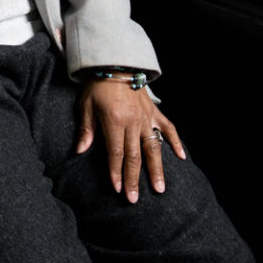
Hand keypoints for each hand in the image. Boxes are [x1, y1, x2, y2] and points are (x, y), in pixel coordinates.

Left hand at [76, 79, 185, 202]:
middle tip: (134, 199)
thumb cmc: (97, 85)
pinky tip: (182, 157)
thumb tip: (79, 151)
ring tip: (160, 188)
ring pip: (153, 147)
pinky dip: (176, 142)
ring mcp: (146, 117)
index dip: (116, 172)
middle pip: (134, 156)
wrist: (117, 63)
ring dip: (156, 169)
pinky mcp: (154, 112)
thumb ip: (86, 129)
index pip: (115, 152)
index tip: (117, 189)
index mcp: (114, 120)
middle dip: (133, 179)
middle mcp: (133, 122)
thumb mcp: (86, 104)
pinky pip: (168, 128)